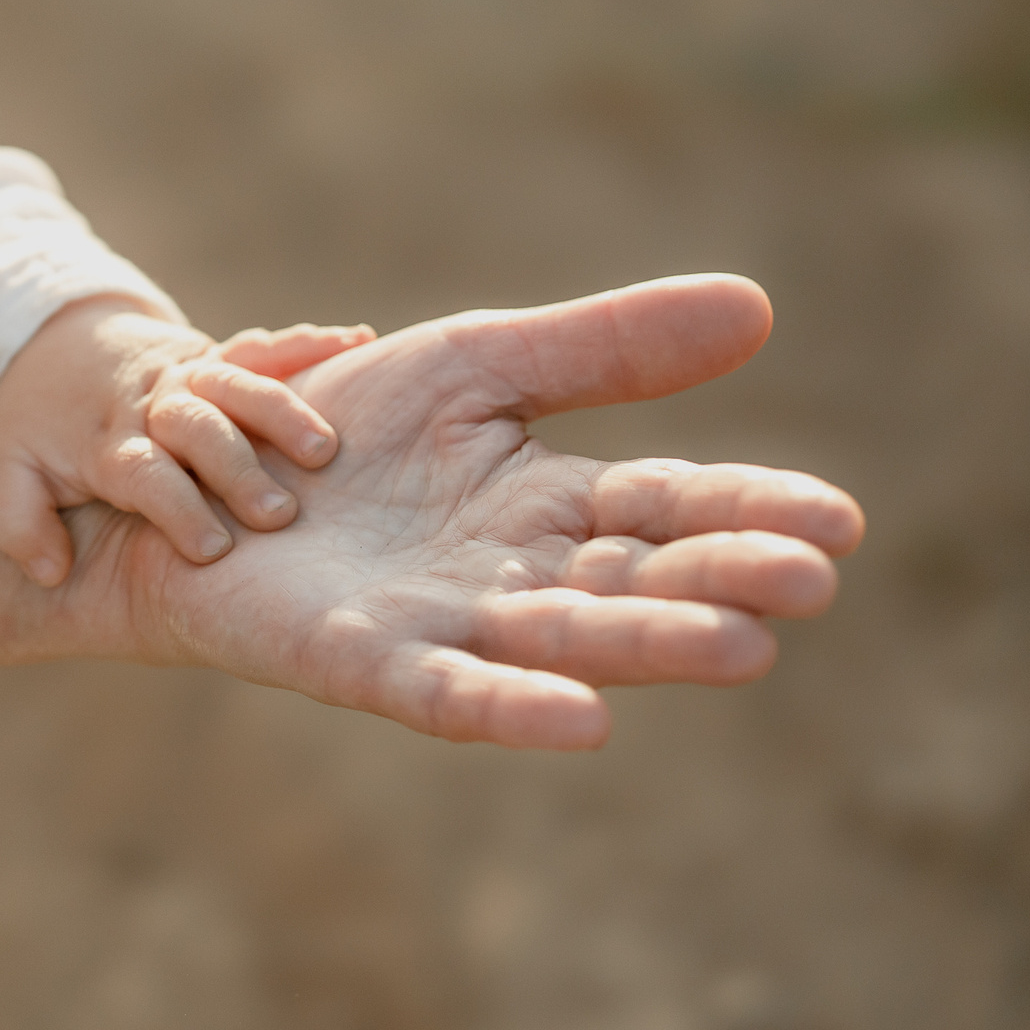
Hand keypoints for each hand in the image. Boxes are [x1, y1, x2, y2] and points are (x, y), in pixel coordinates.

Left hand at [0, 299, 372, 585]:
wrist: (51, 344)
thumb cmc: (35, 425)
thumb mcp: (5, 475)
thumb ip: (19, 525)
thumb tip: (51, 570)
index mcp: (106, 442)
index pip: (143, 473)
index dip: (175, 509)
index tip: (212, 551)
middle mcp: (153, 404)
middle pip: (198, 429)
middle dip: (238, 469)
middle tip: (279, 517)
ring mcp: (188, 373)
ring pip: (237, 384)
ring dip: (283, 411)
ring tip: (324, 450)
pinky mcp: (216, 354)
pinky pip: (263, 345)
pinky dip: (309, 341)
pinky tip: (360, 341)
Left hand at [59, 275, 864, 746]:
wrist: (191, 478)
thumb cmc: (341, 433)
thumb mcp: (479, 364)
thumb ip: (604, 349)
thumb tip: (759, 308)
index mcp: (548, 505)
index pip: (669, 506)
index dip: (746, 511)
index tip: (837, 519)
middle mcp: (511, 576)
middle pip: (636, 578)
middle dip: (722, 580)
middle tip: (815, 579)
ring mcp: (441, 625)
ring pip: (563, 639)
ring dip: (649, 644)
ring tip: (746, 649)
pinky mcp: (362, 662)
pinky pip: (448, 694)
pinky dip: (511, 706)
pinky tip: (585, 721)